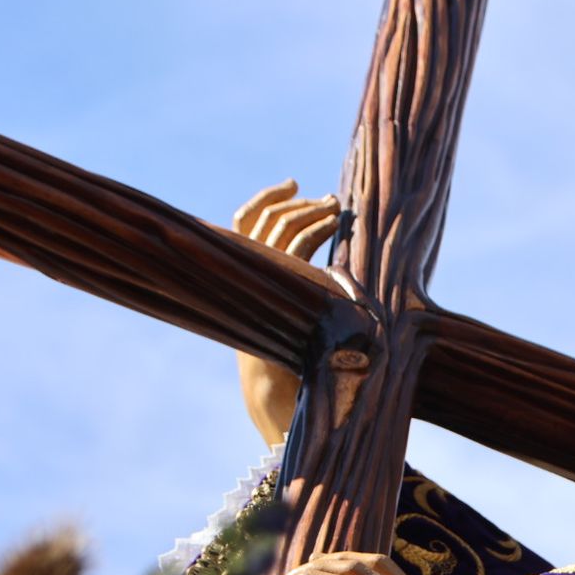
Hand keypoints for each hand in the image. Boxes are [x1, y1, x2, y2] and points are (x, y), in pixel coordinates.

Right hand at [232, 180, 340, 443]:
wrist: (277, 391)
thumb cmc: (288, 355)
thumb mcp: (283, 309)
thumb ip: (289, 278)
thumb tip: (313, 245)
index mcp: (237, 273)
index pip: (242, 220)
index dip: (265, 197)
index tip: (293, 182)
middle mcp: (243, 271)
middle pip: (265, 218)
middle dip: (298, 201)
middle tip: (326, 199)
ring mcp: (260, 278)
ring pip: (283, 226)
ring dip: (313, 211)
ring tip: (337, 208)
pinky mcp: (280, 286)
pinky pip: (298, 245)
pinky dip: (318, 228)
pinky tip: (337, 224)